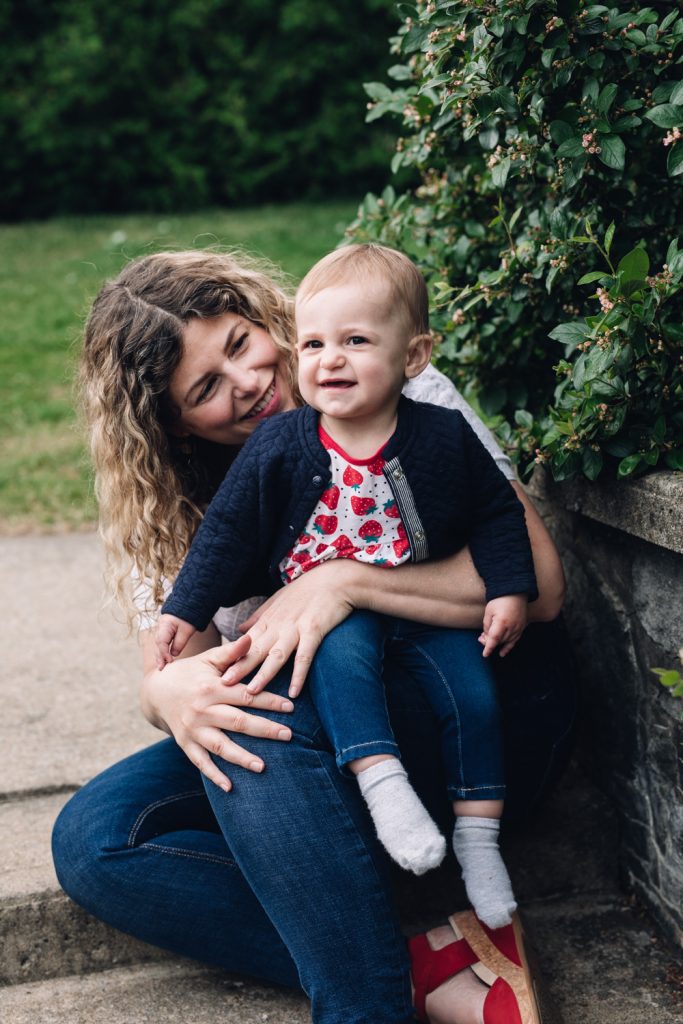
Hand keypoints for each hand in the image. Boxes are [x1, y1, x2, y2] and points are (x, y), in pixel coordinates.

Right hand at [142, 635, 294, 791]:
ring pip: (220, 745)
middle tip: (289, 736)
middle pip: (238, 722)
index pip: (246, 695)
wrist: (154, 691)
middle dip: (265, 729)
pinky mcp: (185, 743)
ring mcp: (193, 729)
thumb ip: (231, 652)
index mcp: (212, 688)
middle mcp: (202, 710)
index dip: (269, 701)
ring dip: (242, 757)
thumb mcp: (208, 659)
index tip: (291, 707)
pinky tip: (230, 787)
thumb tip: (252, 637)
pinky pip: (200, 762)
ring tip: (263, 767)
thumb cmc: (188, 673)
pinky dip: (214, 775)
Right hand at [155, 613, 196, 668]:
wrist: (188, 605)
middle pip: (157, 644)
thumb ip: (180, 642)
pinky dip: (162, 651)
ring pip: (158, 644)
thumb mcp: (187, 629)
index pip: (161, 641)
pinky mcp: (165, 632)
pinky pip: (161, 643)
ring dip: (159, 655)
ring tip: (161, 666)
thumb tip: (173, 654)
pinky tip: (163, 659)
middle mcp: (160, 627)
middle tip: (161, 668)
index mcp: (164, 624)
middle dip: (159, 656)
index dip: (164, 653)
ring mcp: (161, 629)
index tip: (169, 661)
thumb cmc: (189, 616)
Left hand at [223, 560, 355, 697]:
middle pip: (256, 650)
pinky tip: (294, 691)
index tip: (217, 672)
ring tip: (252, 692)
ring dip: (264, 674)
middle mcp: (279, 625)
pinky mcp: (314, 630)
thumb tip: (240, 630)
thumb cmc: (307, 590)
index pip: (247, 642)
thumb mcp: (278, 600)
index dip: (232, 657)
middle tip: (224, 684)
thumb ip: (259, 617)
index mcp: (269, 620)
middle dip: (240, 668)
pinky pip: (305, 656)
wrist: (335, 579)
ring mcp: (296, 628)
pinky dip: (299, 674)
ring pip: (277, 655)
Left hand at [479, 594, 527, 657]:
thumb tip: (486, 638)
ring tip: (488, 640)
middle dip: (489, 642)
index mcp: (501, 622)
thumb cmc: (499, 600)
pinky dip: (508, 647)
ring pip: (506, 642)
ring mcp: (518, 628)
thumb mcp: (488, 612)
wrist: (515, 592)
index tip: (485, 655)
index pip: (494, 639)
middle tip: (481, 638)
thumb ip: (487, 626)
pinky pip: (515, 640)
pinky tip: (502, 653)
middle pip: (500, 641)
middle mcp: (511, 627)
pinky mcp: (522, 627)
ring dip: (497, 644)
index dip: (489, 648)